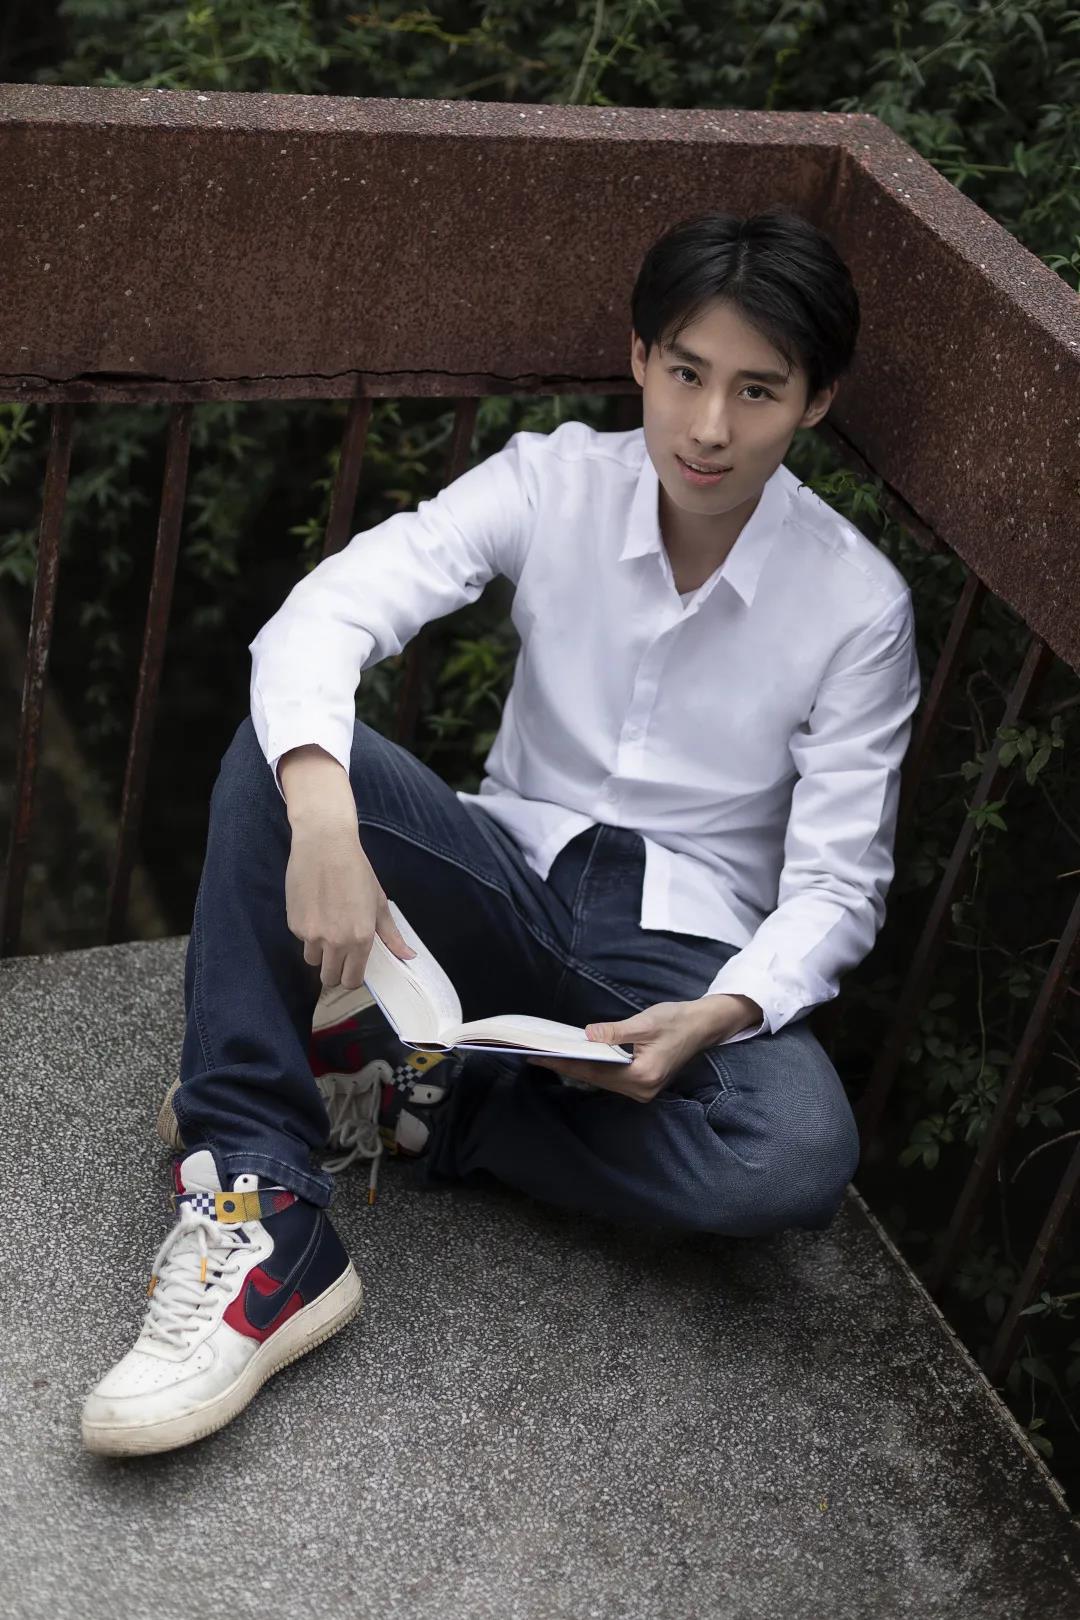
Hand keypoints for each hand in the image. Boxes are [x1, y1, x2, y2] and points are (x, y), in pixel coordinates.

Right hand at [286, 820, 414, 990]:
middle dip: (334, 971)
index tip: (352, 968)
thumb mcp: (379, 902)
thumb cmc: (357, 871)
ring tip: (327, 927)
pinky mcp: (293, 924)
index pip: (352, 980)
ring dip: (319, 952)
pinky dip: (307, 932)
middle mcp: (334, 942)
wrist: (325, 845)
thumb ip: (391, 935)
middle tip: (338, 954)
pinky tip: (315, 909)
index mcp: (360, 939)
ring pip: (312, 960)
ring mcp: (311, 934)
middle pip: (329, 978)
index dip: (352, 978)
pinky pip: (301, 939)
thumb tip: (408, 957)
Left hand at [530, 994, 762, 1103]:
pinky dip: (594, 1068)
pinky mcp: (643, 1084)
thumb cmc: (677, 1021)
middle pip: (596, 1079)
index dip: (567, 1062)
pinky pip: (611, 1078)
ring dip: (578, 1068)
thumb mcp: (645, 1022)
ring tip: (552, 1056)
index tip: (543, 1056)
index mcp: (643, 1076)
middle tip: (538, 1055)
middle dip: (567, 1066)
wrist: (703, 1026)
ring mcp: (643, 1090)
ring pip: (602, 1080)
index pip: (596, 1070)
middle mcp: (642, 1090)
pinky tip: (578, 1059)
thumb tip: (587, 1035)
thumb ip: (615, 1031)